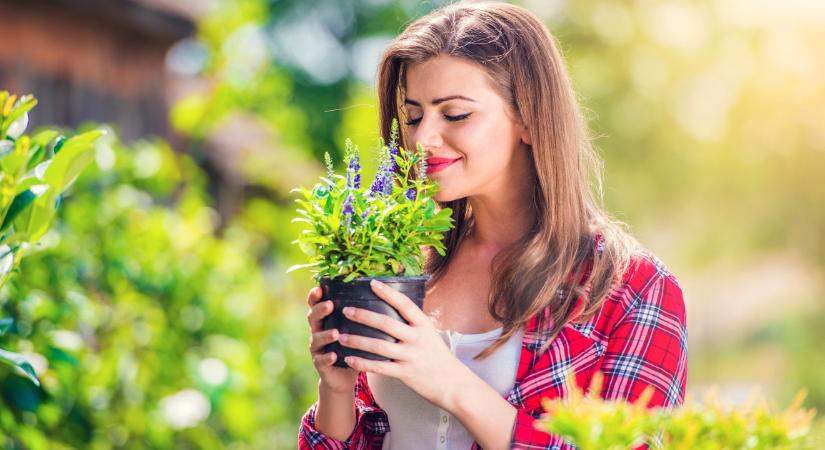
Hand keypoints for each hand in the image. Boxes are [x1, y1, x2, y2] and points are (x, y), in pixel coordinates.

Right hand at [306, 286, 357, 394]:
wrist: (344, 375)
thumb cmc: (353, 345)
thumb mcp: (355, 328)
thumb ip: (361, 313)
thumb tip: (383, 292)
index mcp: (325, 319)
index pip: (316, 303)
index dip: (315, 296)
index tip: (320, 288)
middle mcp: (318, 331)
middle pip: (312, 317)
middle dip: (320, 310)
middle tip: (330, 305)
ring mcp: (317, 348)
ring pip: (316, 338)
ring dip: (325, 335)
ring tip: (336, 333)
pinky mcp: (320, 364)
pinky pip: (321, 360)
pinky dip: (327, 357)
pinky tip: (333, 355)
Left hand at [338, 280, 465, 408]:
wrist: (453, 384)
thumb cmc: (439, 358)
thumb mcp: (430, 335)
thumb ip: (413, 324)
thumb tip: (395, 308)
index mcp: (424, 325)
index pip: (404, 304)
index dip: (388, 293)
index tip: (372, 283)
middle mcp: (417, 338)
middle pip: (387, 323)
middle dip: (364, 316)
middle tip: (346, 310)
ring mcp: (411, 356)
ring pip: (379, 346)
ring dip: (357, 340)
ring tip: (341, 336)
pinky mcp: (405, 373)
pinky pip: (380, 367)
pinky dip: (363, 363)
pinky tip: (349, 359)